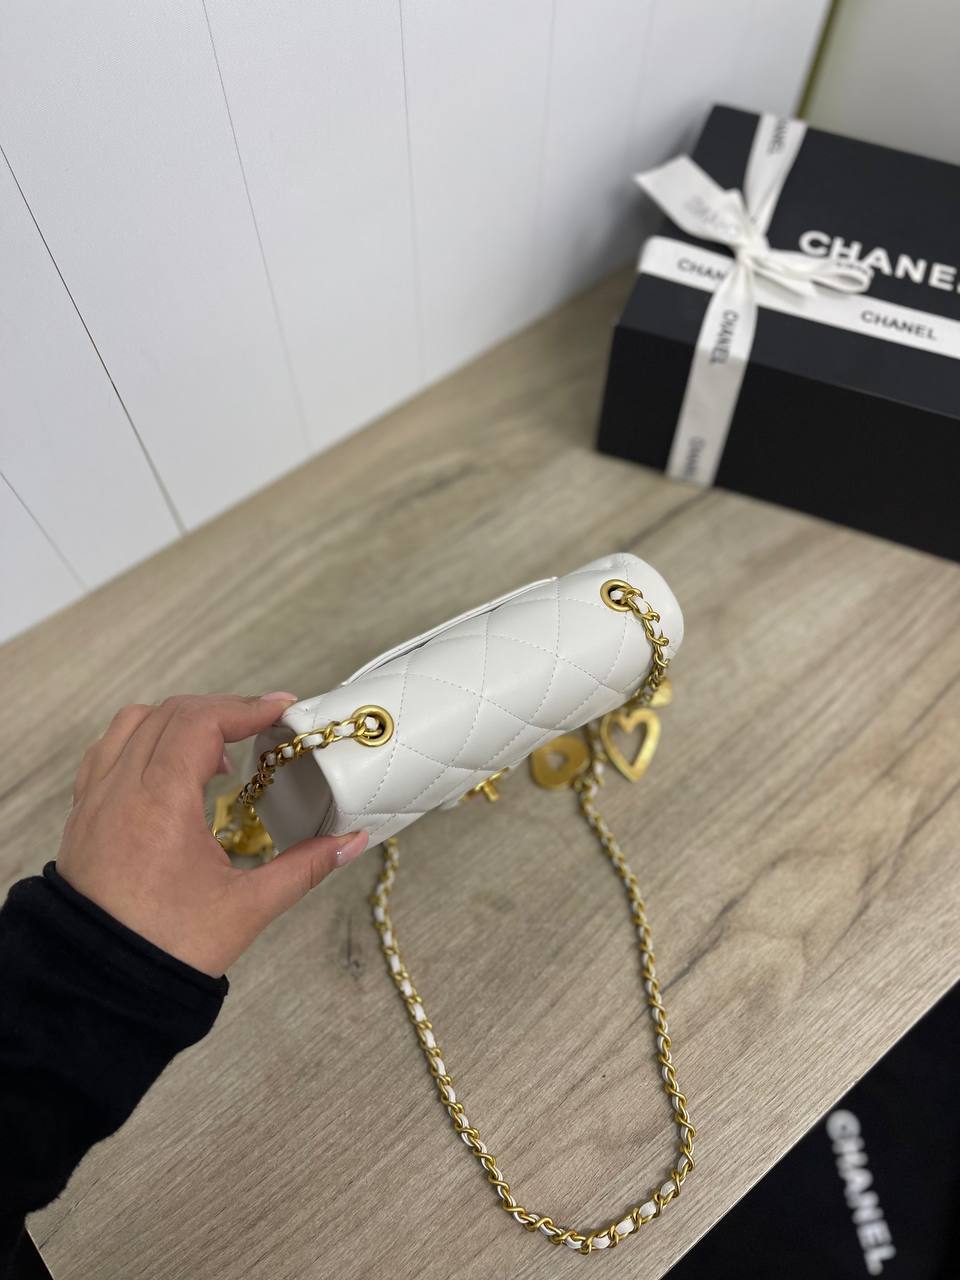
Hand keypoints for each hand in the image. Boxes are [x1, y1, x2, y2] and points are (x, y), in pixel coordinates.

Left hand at [57, 693, 368, 976]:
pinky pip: (108, 751)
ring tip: (216, 753)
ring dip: (179, 722)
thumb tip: (350, 842)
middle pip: (171, 712)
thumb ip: (304, 867)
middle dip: (221, 711)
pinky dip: (144, 741)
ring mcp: (95, 799)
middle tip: (261, 727)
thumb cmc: (166, 949)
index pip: (201, 721)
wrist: (99, 987)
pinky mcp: (83, 815)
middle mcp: (121, 789)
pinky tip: (170, 770)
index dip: (247, 707)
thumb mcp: (248, 907)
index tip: (282, 710)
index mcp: (160, 802)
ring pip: (134, 723)